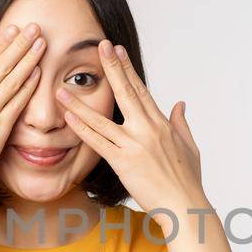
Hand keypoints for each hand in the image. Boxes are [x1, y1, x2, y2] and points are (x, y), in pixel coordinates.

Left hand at [56, 40, 206, 230]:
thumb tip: (180, 103)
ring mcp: (134, 145)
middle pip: (126, 92)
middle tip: (100, 45)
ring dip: (80, 102)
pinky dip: (82, 129)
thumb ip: (182, 122)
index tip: (118, 51)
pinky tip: (68, 118)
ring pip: (102, 118)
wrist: (185, 206)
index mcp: (162, 124)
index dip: (128, 69)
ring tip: (62, 88)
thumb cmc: (188, 181)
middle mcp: (148, 129)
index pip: (141, 90)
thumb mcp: (190, 146)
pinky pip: (98, 142)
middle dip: (112, 67)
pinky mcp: (124, 162)